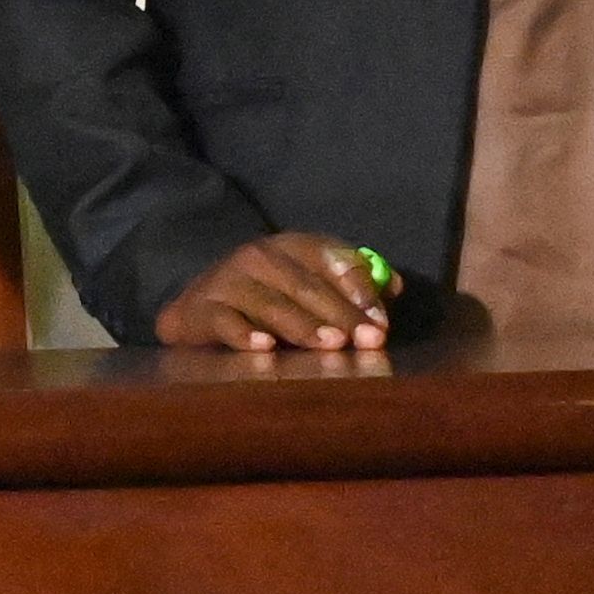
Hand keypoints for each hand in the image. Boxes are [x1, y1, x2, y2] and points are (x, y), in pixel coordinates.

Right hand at [156, 233, 398, 351]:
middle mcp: (259, 256)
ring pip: (272, 304)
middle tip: (367, 339)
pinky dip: (245, 334)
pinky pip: (226, 322)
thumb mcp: (305, 282)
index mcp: (290, 246)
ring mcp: (228, 280)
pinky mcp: (202, 308)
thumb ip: (349, 283)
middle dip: (341, 313)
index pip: (330, 258)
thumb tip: (395, 286)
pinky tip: (265, 347)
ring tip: (331, 344)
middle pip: (306, 286)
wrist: (198, 307)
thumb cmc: (265, 297)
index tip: (380, 320)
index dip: (358, 288)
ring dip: (304, 325)